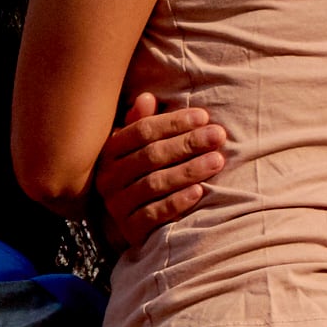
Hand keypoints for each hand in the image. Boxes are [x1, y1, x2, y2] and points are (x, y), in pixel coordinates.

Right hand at [90, 90, 226, 248]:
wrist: (137, 220)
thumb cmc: (146, 173)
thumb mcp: (142, 147)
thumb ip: (144, 123)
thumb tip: (146, 98)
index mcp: (110, 152)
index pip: (141, 131)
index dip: (174, 123)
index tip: (204, 117)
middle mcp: (108, 178)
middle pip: (150, 156)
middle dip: (188, 143)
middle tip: (218, 135)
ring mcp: (116, 205)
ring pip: (154, 184)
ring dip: (188, 171)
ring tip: (217, 161)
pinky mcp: (129, 229)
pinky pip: (154, 214)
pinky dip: (177, 202)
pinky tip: (199, 192)